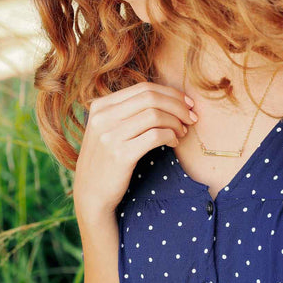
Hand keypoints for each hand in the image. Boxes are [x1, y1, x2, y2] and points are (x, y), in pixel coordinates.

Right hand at [73, 82, 196, 214]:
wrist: (91, 194)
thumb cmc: (107, 159)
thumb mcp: (110, 128)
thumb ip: (130, 111)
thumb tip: (171, 98)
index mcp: (101, 105)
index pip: (143, 88)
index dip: (170, 93)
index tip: (187, 103)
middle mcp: (103, 117)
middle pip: (151, 98)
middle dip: (178, 106)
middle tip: (191, 117)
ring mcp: (110, 135)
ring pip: (155, 115)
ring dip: (176, 122)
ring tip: (182, 132)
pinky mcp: (120, 155)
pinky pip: (156, 136)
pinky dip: (171, 136)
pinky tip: (174, 143)